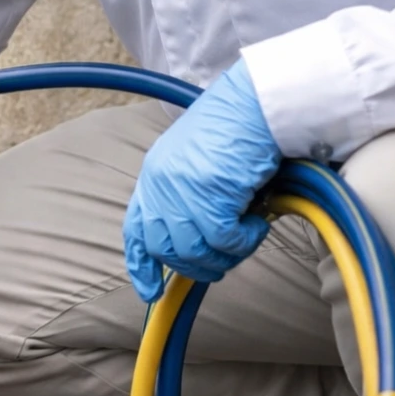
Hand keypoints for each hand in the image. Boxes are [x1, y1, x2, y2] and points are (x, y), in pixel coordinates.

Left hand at [122, 59, 281, 301]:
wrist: (256, 103)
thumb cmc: (238, 128)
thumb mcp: (201, 164)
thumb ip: (193, 196)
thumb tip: (208, 240)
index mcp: (154, 175)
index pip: (135, 229)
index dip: (141, 265)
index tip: (150, 292)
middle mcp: (159, 185)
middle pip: (165, 249)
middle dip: (196, 265)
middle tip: (227, 259)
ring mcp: (180, 191)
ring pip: (194, 251)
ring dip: (225, 254)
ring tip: (248, 235)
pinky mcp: (207, 196)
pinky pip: (223, 241)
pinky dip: (244, 241)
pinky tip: (258, 224)